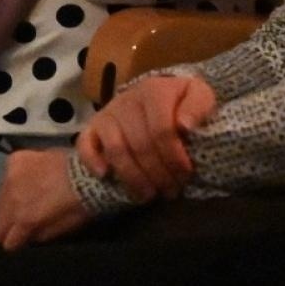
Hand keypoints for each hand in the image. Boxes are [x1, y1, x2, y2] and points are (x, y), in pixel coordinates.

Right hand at [0, 148, 93, 250]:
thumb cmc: (77, 204)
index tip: (20, 241)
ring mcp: (10, 177)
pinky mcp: (15, 160)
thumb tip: (22, 240)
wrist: (87, 171)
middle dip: (8, 226)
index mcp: (24, 219)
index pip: (6, 242)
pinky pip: (5, 179)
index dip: (15, 243)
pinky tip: (25, 183)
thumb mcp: (60, 230)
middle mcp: (12, 198)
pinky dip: (12, 183)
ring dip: (8, 204)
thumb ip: (37, 236)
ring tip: (22, 203)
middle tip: (19, 224)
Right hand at [76, 74, 215, 202]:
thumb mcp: (200, 97)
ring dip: (133, 177)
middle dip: (158, 174)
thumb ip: (198, 106)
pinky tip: (106, 175)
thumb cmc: (180, 103)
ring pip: (116, 150)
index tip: (185, 175)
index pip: (162, 129)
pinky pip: (85, 145)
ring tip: (149, 195)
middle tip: (171, 192)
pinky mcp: (92, 127)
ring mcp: (107, 113)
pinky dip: (92, 161)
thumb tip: (185, 125)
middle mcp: (127, 99)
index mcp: (154, 90)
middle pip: (140, 145)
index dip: (174, 157)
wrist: (156, 96)